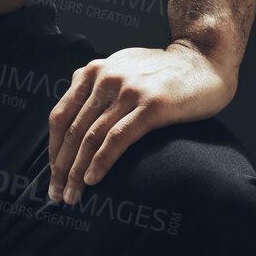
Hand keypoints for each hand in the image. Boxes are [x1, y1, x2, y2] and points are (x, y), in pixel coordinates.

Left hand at [47, 43, 236, 203]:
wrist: (205, 59)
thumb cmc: (163, 72)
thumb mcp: (122, 69)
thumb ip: (97, 87)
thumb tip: (75, 117)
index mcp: (93, 72)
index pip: (61, 116)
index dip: (52, 150)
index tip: (51, 175)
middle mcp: (105, 78)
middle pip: (73, 131)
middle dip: (60, 168)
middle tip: (55, 194)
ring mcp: (128, 90)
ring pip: (91, 138)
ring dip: (76, 172)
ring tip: (72, 196)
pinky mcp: (152, 105)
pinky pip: (117, 139)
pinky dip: (100, 162)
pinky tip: (92, 180)